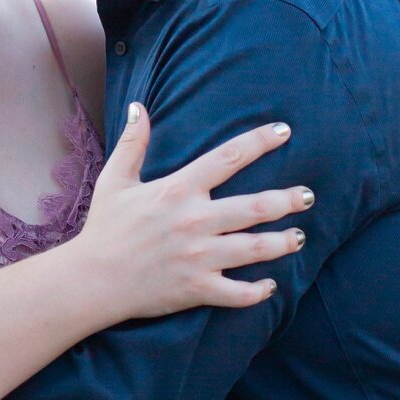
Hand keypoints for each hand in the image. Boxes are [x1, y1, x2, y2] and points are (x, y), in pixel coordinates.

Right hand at [79, 108, 309, 323]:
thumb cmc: (104, 228)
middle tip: (308, 196)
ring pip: (254, 249)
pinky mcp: (197, 288)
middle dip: (286, 200)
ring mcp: (199, 257)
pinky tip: (270, 286)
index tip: (284, 131)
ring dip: (282, 243)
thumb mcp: (115, 180)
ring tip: (299, 237)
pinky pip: (237, 293)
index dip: (259, 141)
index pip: (228, 158)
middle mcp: (194, 221)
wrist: (90, 280)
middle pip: (254, 206)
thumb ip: (133, 143)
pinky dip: (258, 292)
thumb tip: (137, 107)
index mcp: (178, 190)